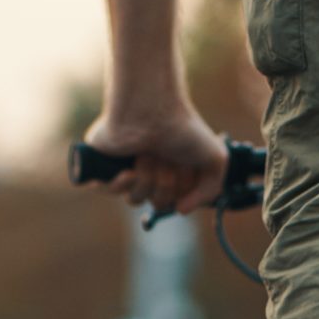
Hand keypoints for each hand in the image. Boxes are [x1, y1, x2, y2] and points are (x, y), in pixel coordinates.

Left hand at [83, 102, 228, 215]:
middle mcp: (150, 171)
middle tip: (166, 158)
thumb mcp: (215, 161)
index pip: (175, 203)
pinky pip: (109, 190)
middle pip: (157, 203)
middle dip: (165, 185)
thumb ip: (210, 192)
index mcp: (172, 171)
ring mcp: (126, 167)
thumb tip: (181, 210)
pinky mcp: (104, 164)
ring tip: (146, 154)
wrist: (153, 109)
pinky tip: (128, 169)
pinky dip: (122, 182)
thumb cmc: (183, 128)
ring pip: (135, 199)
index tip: (186, 170)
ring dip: (146, 179)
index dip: (182, 193)